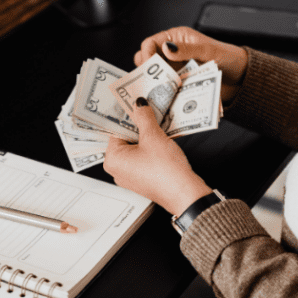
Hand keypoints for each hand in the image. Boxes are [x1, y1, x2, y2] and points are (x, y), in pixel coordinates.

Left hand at [103, 98, 211, 215]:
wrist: (185, 193)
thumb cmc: (165, 170)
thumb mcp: (153, 137)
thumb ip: (144, 117)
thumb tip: (139, 105)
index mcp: (112, 160)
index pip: (116, 130)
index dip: (128, 116)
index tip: (135, 104)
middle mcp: (117, 170)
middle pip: (126, 139)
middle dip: (138, 126)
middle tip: (149, 111)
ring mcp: (130, 176)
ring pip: (136, 148)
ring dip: (147, 136)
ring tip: (158, 123)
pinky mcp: (143, 179)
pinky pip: (144, 157)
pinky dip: (152, 147)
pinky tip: (163, 138)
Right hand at [134, 26, 248, 103]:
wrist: (242, 78)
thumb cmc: (228, 58)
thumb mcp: (208, 51)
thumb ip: (187, 49)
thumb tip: (166, 48)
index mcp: (177, 39)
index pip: (151, 43)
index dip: (145, 53)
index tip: (146, 66)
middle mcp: (173, 54)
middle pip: (149, 60)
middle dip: (146, 70)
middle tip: (147, 80)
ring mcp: (176, 70)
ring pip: (156, 77)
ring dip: (154, 84)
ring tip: (154, 91)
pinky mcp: (180, 85)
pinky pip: (166, 89)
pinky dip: (163, 94)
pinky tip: (163, 99)